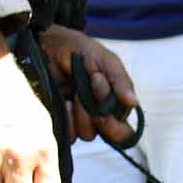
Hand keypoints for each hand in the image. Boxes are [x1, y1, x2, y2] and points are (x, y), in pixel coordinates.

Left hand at [38, 26, 139, 144]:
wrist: (49, 45)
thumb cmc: (80, 51)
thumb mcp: (105, 61)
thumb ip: (120, 81)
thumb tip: (133, 102)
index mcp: (116, 107)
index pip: (125, 132)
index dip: (116, 123)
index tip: (102, 97)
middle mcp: (101, 118)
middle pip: (110, 137)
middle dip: (102, 119)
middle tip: (88, 96)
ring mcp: (81, 121)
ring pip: (88, 134)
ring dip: (81, 113)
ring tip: (73, 91)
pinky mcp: (63, 122)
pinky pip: (69, 134)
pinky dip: (67, 117)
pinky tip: (64, 100)